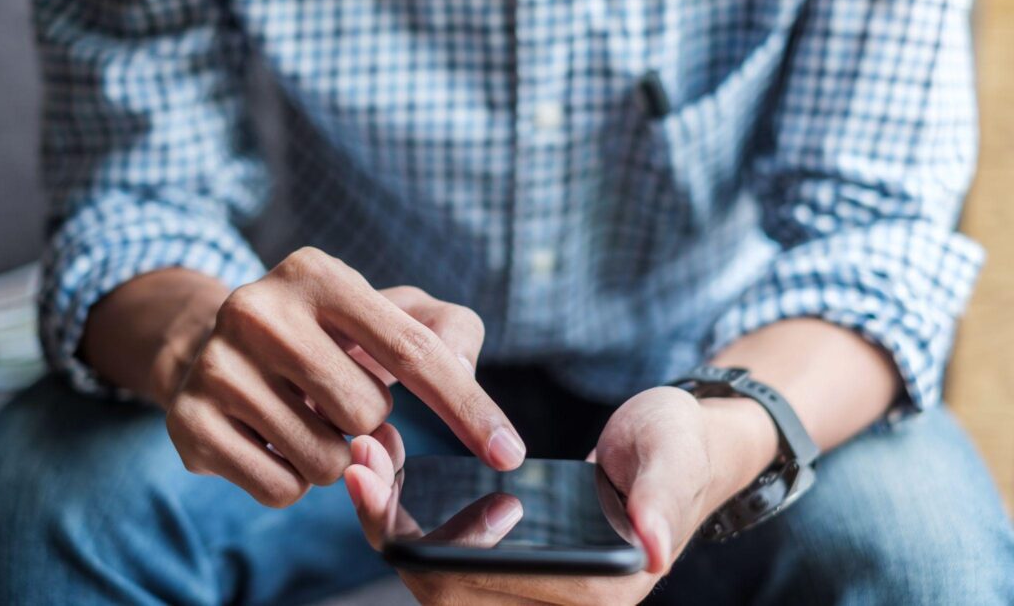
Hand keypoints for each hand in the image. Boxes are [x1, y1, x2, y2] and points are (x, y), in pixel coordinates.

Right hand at [164, 247, 525, 506]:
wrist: (218, 346)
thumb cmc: (327, 334)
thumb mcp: (392, 314)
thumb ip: (448, 333)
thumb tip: (459, 374)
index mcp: (317, 274)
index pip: (413, 352)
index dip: (469, 409)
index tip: (510, 454)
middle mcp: (258, 310)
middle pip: (368, 413)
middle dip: (371, 420)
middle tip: (337, 396)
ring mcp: (216, 366)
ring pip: (327, 459)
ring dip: (334, 454)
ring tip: (305, 416)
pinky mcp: (188, 422)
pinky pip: (281, 489)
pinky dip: (294, 480)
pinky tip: (274, 438)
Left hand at [347, 387, 777, 604]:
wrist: (682, 448)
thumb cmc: (680, 448)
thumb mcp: (673, 459)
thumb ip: (662, 501)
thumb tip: (654, 549)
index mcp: (591, 592)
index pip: (475, 588)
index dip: (414, 543)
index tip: (371, 481)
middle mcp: (552, 604)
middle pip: (440, 588)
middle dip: (386, 526)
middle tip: (356, 459)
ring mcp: (531, 588)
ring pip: (436, 575)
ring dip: (392, 521)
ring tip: (367, 455)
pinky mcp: (516, 564)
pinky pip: (449, 555)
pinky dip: (413, 517)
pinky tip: (393, 469)